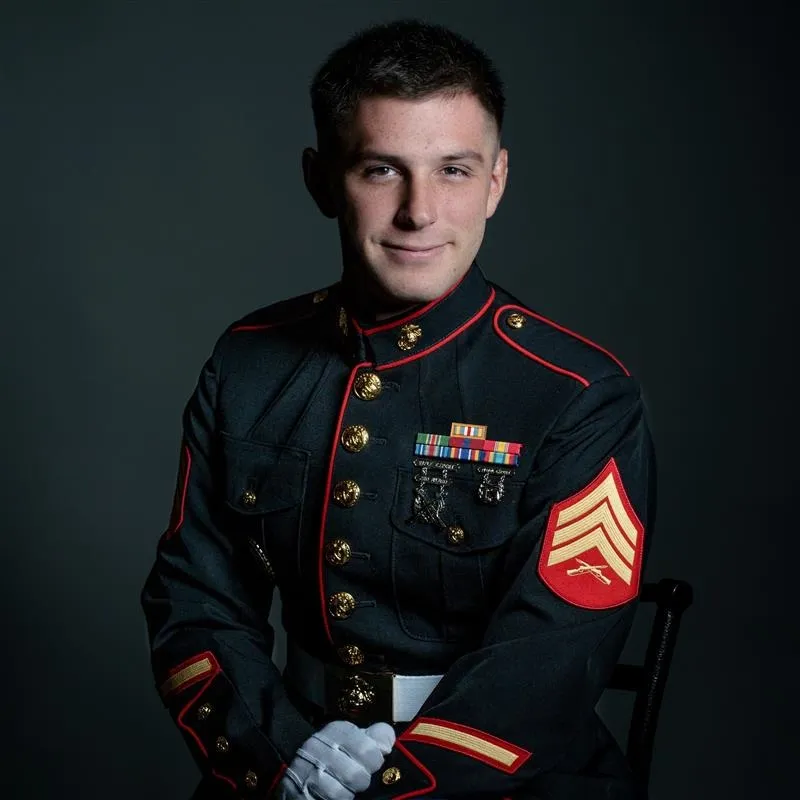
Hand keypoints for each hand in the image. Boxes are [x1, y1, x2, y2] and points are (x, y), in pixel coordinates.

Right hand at [278, 720, 395, 799]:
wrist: (296, 765)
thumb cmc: (333, 752)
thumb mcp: (353, 736)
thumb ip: (375, 736)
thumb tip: (388, 743)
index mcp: (336, 731)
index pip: (368, 749)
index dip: (375, 761)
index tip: (372, 763)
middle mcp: (319, 749)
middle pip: (357, 775)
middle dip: (362, 781)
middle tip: (359, 780)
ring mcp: (307, 773)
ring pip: (341, 793)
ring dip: (347, 794)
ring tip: (345, 788)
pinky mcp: (300, 794)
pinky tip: (333, 795)